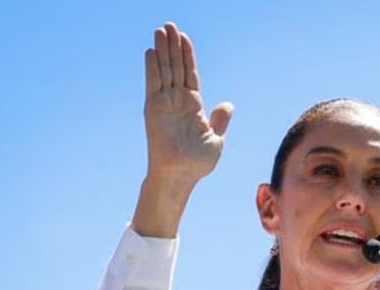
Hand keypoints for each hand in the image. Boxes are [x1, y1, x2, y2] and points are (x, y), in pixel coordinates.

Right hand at [143, 22, 232, 183]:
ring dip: (162, 50)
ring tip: (160, 30)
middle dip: (173, 46)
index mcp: (193, 106)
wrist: (182, 175)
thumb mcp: (215, 139)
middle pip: (175, 67)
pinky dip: (153, 68)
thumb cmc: (198, 163)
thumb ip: (220, 120)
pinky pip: (153, 84)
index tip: (184, 37)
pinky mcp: (153, 109)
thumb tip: (228, 104)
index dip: (187, 55)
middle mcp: (177, 101)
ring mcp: (164, 103)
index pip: (190, 74)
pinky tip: (151, 51)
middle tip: (169, 24)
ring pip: (164, 71)